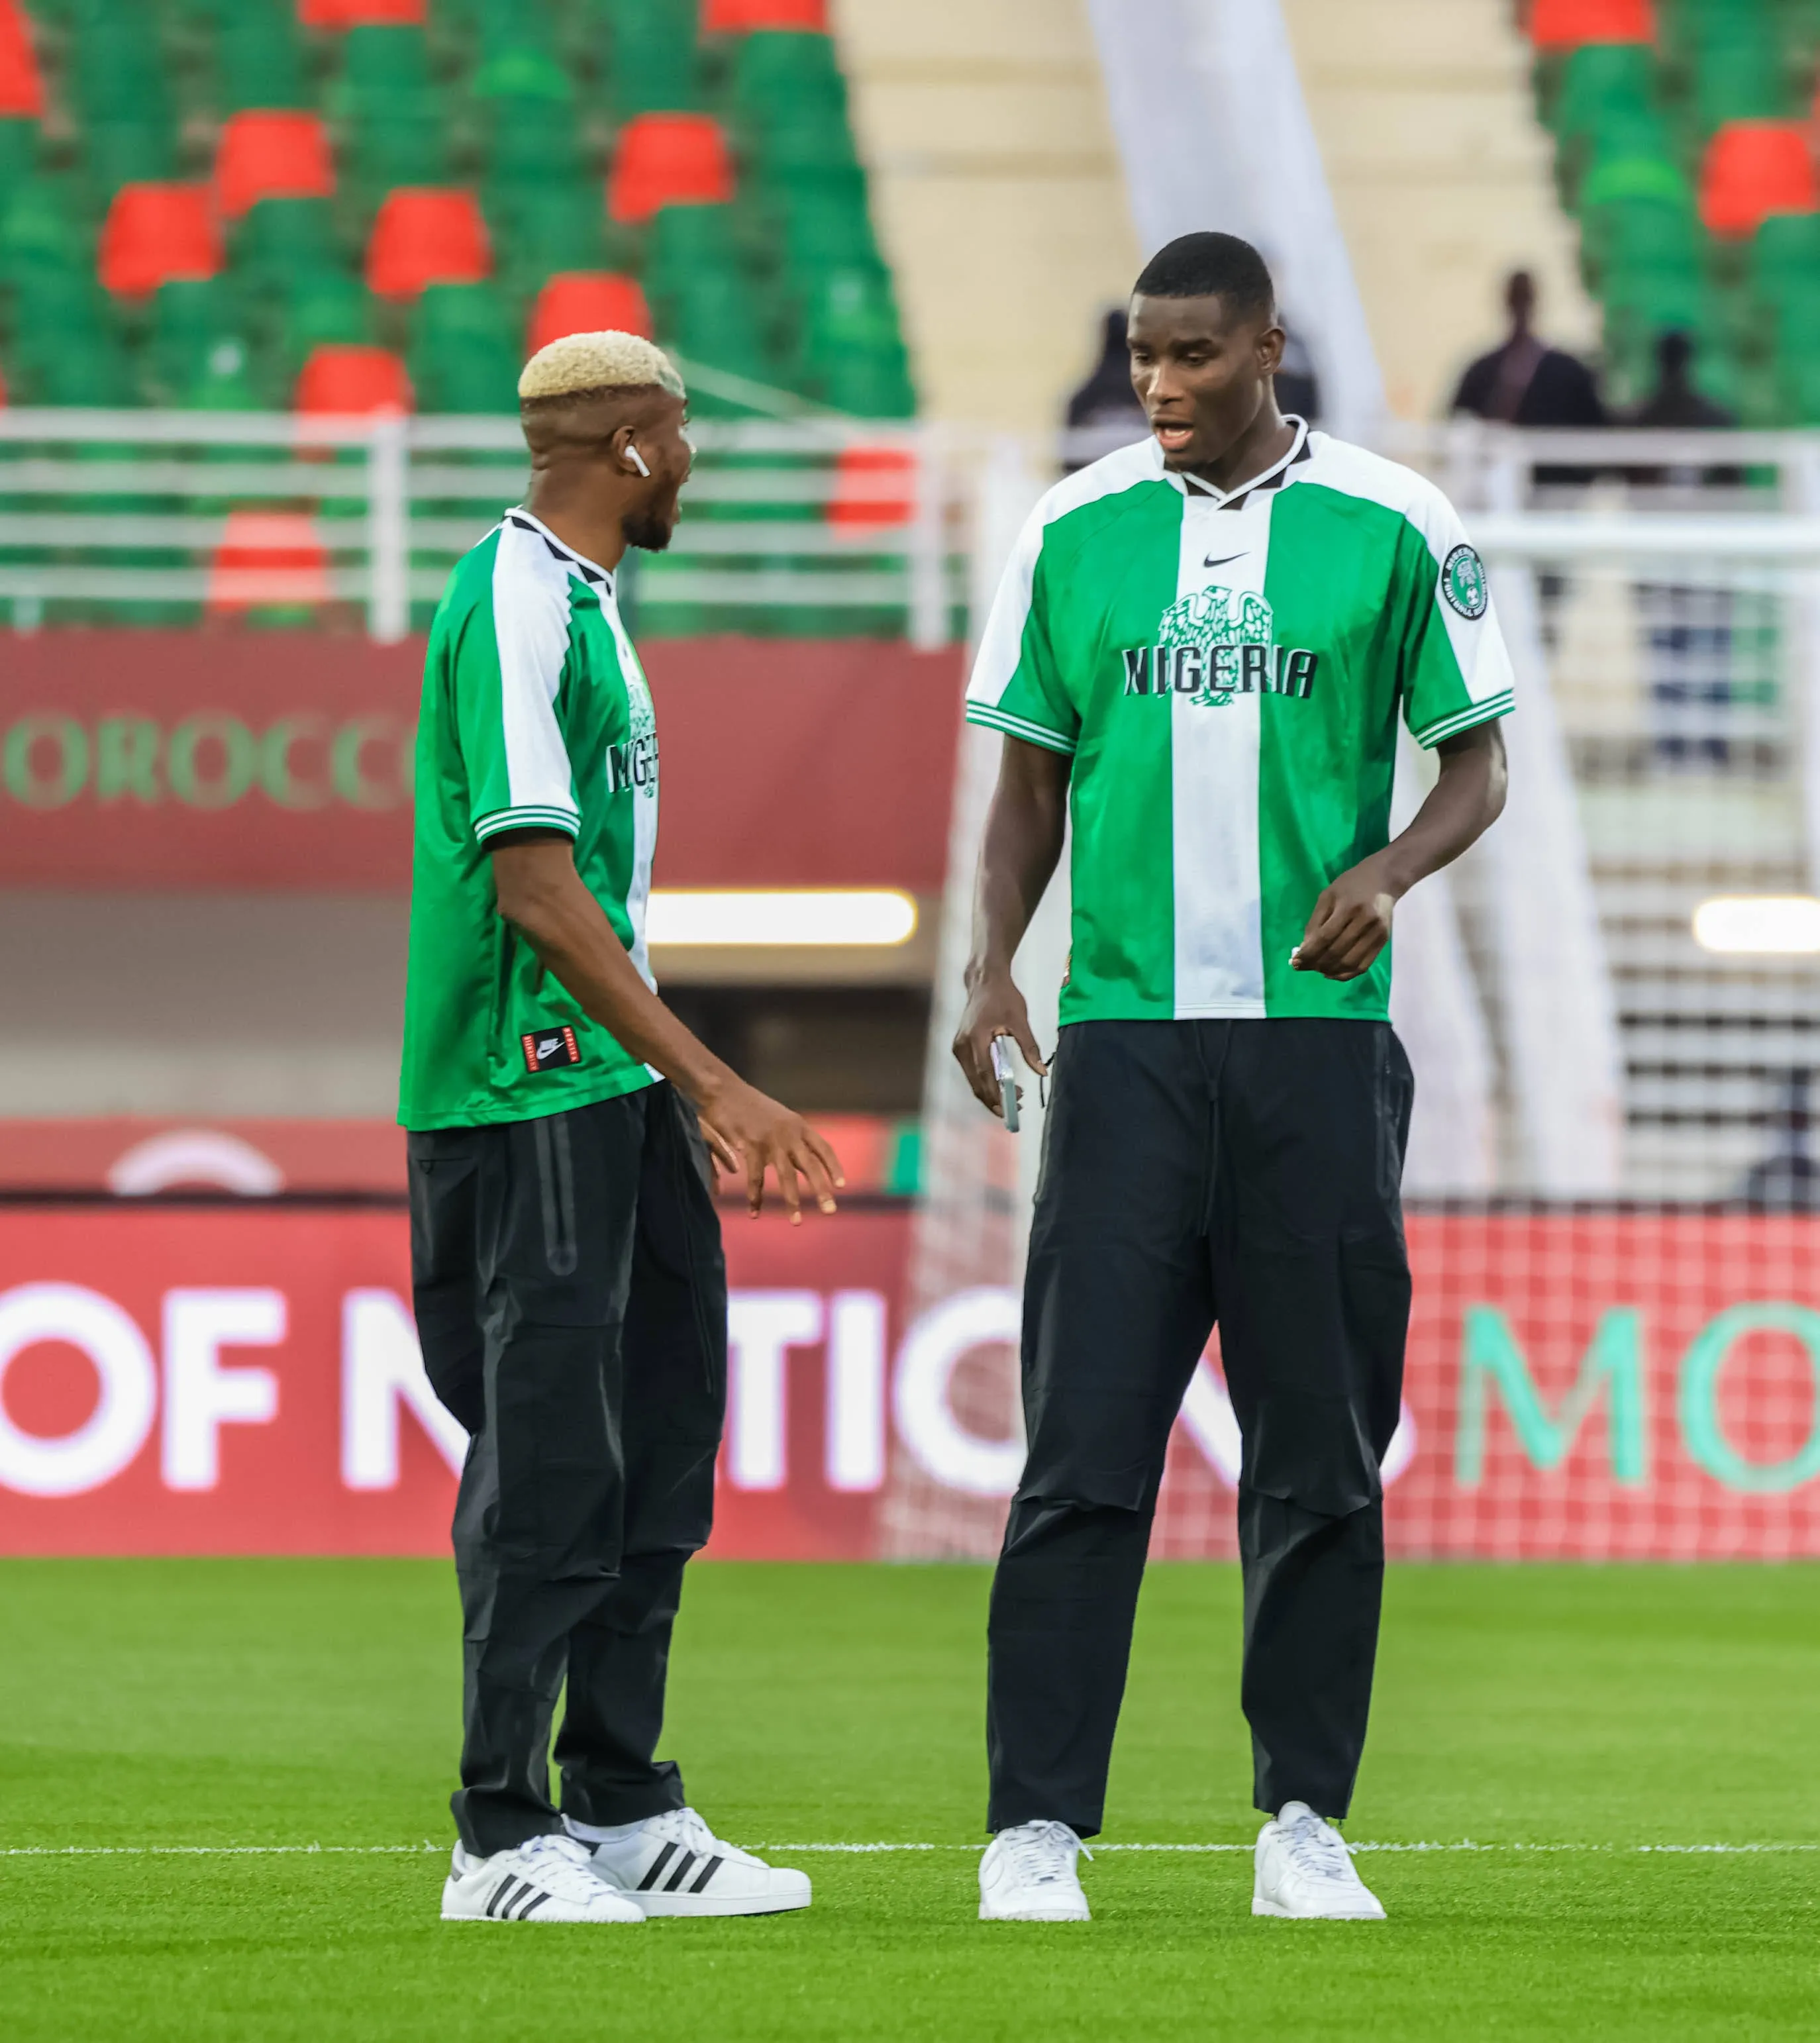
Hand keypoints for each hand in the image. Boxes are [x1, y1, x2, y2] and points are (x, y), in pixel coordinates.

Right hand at [696, 1076, 843, 1224]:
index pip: (823, 1148)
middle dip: (821, 1190)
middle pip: (810, 1165)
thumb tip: (803, 1160)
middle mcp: (790, 1133)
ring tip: (797, 1221)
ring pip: (786, 1175)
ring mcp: (771, 1140)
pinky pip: (756, 1177)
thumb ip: (793, 1137)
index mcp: (799, 1125)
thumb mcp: (780, 1117)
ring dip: (792, 1200)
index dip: (833, 1167)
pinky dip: (755, 1197)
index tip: (841, 1186)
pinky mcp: (751, 1146)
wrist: (724, 1090)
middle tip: (831, 1211)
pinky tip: (755, 1211)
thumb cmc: (750, 1106)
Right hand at [953, 967, 1047, 1116]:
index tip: (1010, 1108)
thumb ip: (1030, 1048)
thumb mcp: (1020, 1021)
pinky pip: (971, 1071)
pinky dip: (985, 1081)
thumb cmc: (1003, 997)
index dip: (997, 1094)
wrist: (984, 980)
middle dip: (994, 1099)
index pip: (986, 1074)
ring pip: (973, 1079)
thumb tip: (1042, 1071)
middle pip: (976, 1083)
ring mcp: (958, 1047)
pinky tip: (1002, 1084)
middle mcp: (962, 1045)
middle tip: (1015, 1109)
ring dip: (990, 1091)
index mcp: (976, 1038)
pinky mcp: (960, 1047)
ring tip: (1014, 1096)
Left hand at [1293, 853, 1398, 980]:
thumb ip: (1315, 922)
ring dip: (1330, 971)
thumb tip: (1304, 949)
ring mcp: (1376, 934)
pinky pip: (1363, 966)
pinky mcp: (1383, 942)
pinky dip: (1346, 974)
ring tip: (1317, 969)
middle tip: (1303, 966)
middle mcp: (1365, 922)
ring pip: (1350, 963)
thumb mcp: (1327, 896)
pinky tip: (1332, 973)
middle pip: (1337, 952)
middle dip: (1316, 963)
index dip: (1309, 953)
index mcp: (1349, 907)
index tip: (1296, 962)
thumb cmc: (1351, 885)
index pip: (1326, 938)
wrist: (1384, 880)